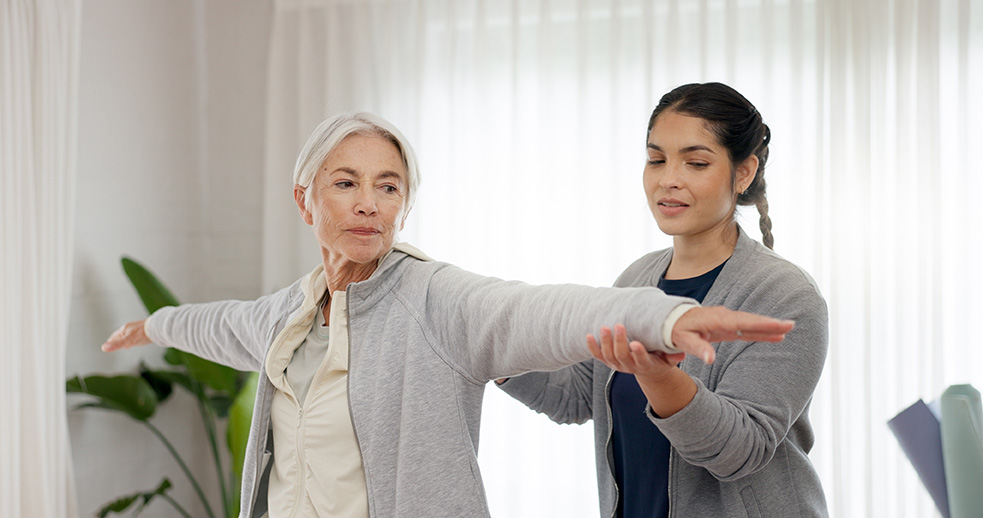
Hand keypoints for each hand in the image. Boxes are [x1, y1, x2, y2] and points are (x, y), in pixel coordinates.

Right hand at [101, 320, 150, 351]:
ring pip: (129, 334)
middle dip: (117, 340)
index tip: (107, 345)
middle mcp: (130, 328)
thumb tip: (103, 348)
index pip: (114, 336)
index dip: (111, 342)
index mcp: (124, 330)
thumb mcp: (129, 341)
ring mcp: (137, 328)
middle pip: (121, 335)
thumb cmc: (144, 333)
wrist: (158, 327)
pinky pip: (137, 334)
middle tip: (114, 344)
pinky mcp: (145, 330)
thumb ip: (117, 344)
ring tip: (125, 344)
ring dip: (126, 339)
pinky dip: (134, 338)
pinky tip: (137, 340)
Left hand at [587, 324, 685, 377]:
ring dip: (605, 342)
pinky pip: (598, 355)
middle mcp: (629, 366)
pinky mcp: (608, 361)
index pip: (641, 360)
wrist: (648, 369)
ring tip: (604, 327)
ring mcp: (617, 364)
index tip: (636, 343)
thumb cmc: (660, 358)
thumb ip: (674, 356)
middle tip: (618, 325)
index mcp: (645, 365)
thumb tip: (681, 352)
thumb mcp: (669, 359)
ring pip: (608, 356)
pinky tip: (588, 335)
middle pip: (621, 356)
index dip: (638, 353)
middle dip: (619, 341)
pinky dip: (592, 347)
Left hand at [670, 306, 793, 363]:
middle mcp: (722, 317)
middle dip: (770, 323)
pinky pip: (746, 328)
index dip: (760, 324)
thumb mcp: (682, 340)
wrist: (669, 320)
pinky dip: (759, 331)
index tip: (777, 326)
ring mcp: (725, 321)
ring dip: (768, 326)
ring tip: (787, 329)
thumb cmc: (674, 330)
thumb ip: (696, 348)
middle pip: (749, 320)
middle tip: (791, 325)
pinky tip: (774, 335)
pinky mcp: (726, 326)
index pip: (740, 322)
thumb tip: (710, 359)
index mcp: (714, 320)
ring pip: (750, 324)